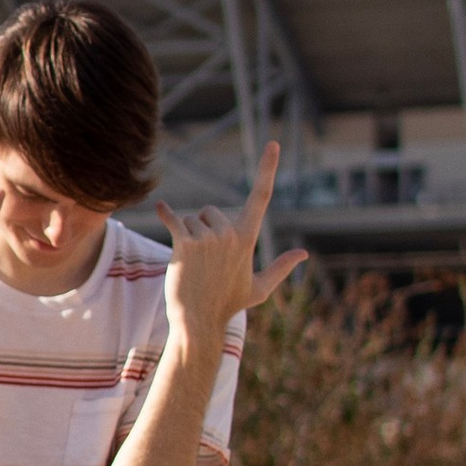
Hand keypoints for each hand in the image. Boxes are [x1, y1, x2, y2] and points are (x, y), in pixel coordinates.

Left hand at [158, 138, 306, 338]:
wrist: (199, 321)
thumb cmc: (227, 304)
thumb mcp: (259, 288)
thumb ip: (281, 268)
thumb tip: (304, 254)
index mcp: (247, 237)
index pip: (261, 197)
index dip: (268, 169)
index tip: (273, 145)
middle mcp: (230, 233)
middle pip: (210, 211)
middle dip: (203, 228)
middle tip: (204, 259)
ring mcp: (208, 238)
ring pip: (190, 219)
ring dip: (187, 237)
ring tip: (191, 264)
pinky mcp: (185, 243)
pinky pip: (173, 219)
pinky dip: (165, 214)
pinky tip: (161, 208)